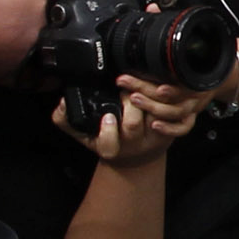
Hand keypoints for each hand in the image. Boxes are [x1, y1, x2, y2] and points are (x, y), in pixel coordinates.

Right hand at [51, 77, 209, 165]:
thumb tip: (61, 103)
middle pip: (133, 126)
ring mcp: (154, 138)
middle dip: (128, 104)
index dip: (107, 131)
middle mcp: (133, 145)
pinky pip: (177, 116)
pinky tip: (161, 84)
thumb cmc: (109, 139)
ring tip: (139, 81)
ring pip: (156, 118)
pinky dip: (171, 98)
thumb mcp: (84, 134)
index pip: (107, 146)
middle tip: (121, 85)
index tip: (106, 116)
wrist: (138, 156)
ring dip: (148, 97)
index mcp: (110, 148)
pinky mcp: (173, 129)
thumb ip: (66, 119)